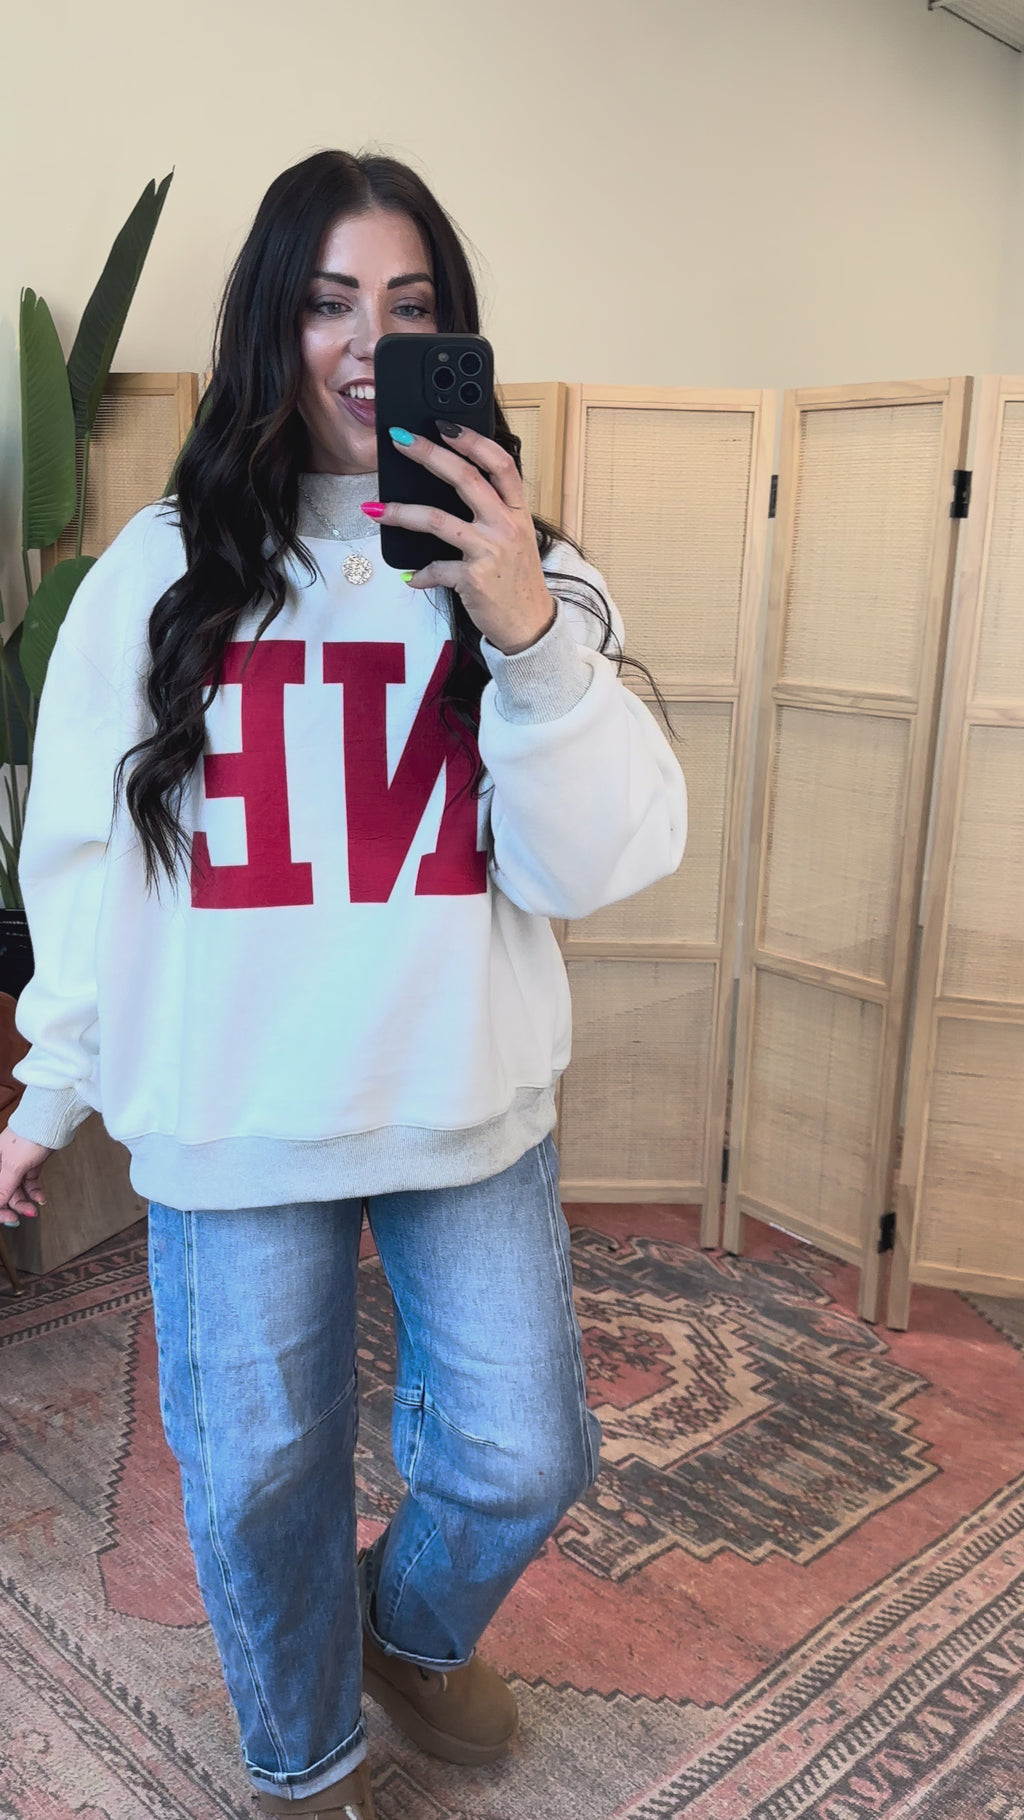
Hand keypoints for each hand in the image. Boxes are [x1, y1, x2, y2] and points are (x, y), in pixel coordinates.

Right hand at [0, 1125, 51, 1225]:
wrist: (50, 1121)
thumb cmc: (27, 1137)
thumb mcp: (12, 1166)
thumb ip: (3, 1188)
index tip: (7, 1218)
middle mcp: (1, 1164)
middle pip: (4, 1191)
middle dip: (13, 1205)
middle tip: (23, 1216)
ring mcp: (16, 1164)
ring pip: (17, 1189)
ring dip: (25, 1201)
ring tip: (35, 1209)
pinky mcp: (31, 1163)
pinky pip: (29, 1183)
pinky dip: (34, 1192)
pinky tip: (40, 1199)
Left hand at [374, 424, 556, 653]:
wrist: (530, 624)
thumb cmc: (516, 579)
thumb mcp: (515, 539)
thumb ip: (493, 512)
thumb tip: (454, 487)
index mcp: (517, 512)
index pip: (500, 464)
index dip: (473, 441)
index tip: (445, 425)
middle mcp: (506, 526)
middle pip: (465, 478)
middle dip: (428, 454)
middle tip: (399, 440)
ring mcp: (490, 551)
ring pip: (438, 520)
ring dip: (401, 513)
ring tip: (375, 510)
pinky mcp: (474, 579)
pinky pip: (436, 569)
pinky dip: (420, 574)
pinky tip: (411, 577)